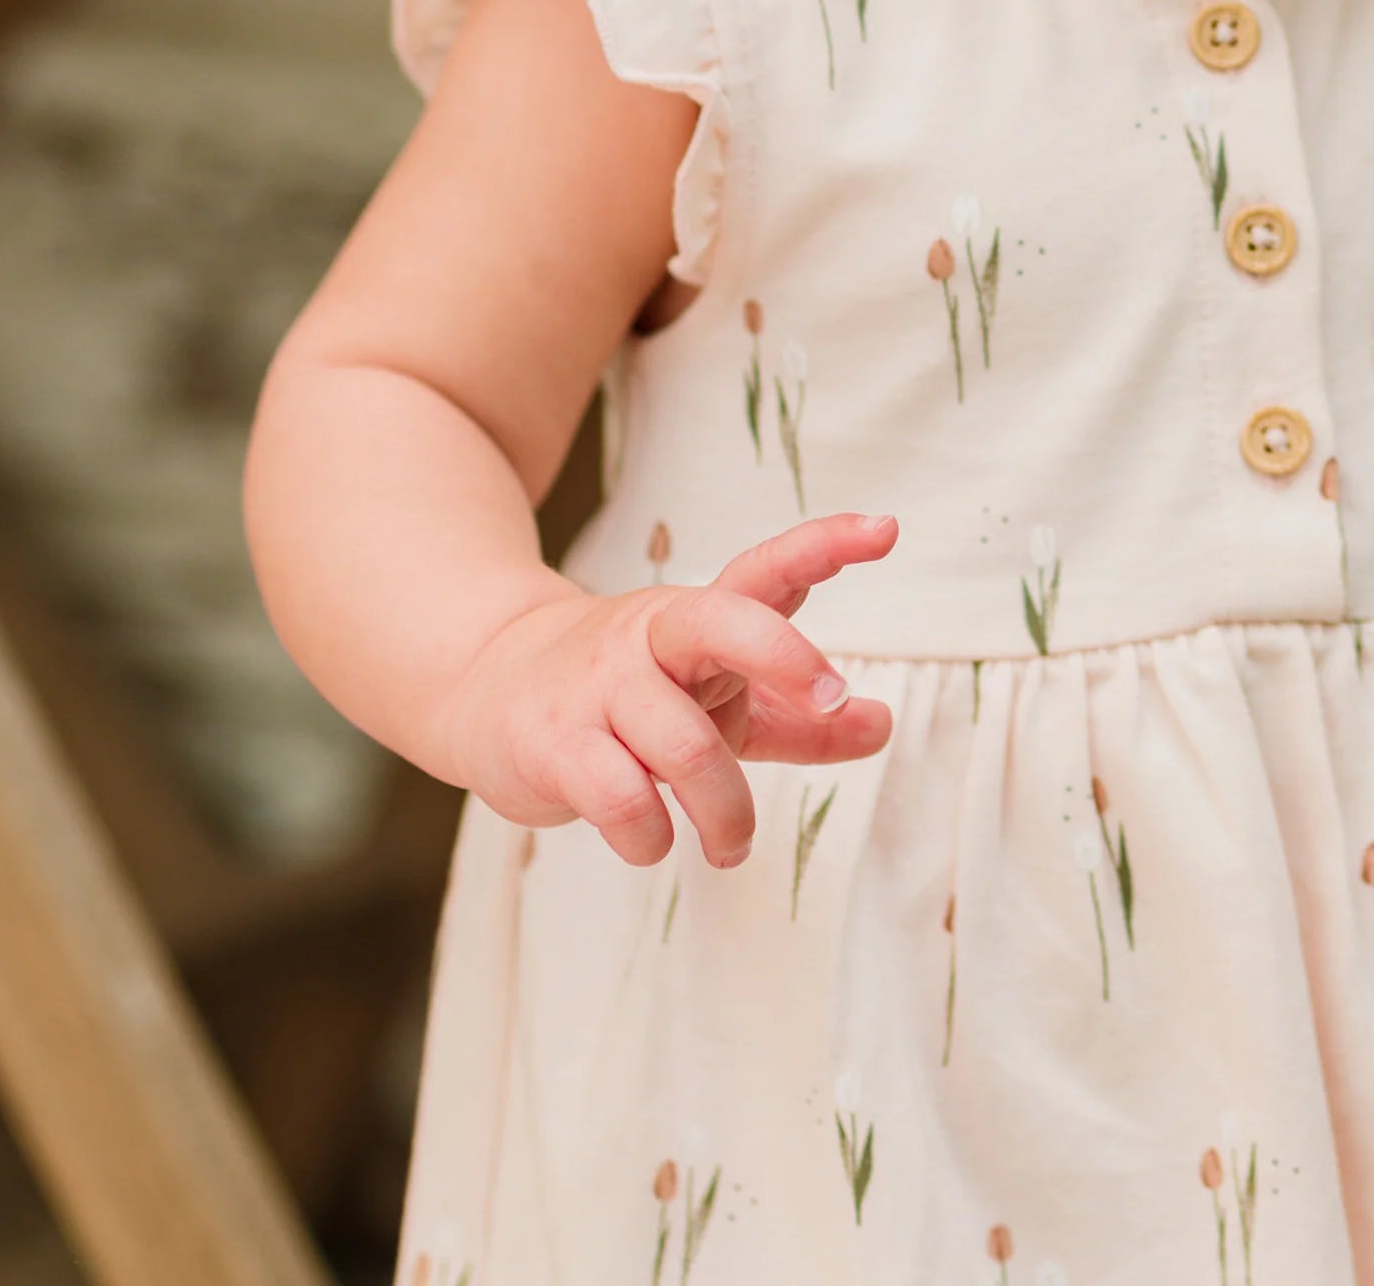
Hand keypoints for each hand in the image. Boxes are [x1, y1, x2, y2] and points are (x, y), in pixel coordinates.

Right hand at [434, 511, 898, 868]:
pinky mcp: (555, 743)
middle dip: (789, 658)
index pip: (767, 569)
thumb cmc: (631, 699)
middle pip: (728, 624)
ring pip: (686, 747)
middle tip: (834, 699)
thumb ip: (797, 716)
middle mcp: (654, 637)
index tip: (886, 529)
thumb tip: (881, 725)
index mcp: (701, 617)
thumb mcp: (716, 697)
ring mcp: (601, 686)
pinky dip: (651, 838)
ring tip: (730, 845)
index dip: (825, 546)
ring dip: (726, 811)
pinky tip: (653, 842)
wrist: (488, 689)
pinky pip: (621, 800)